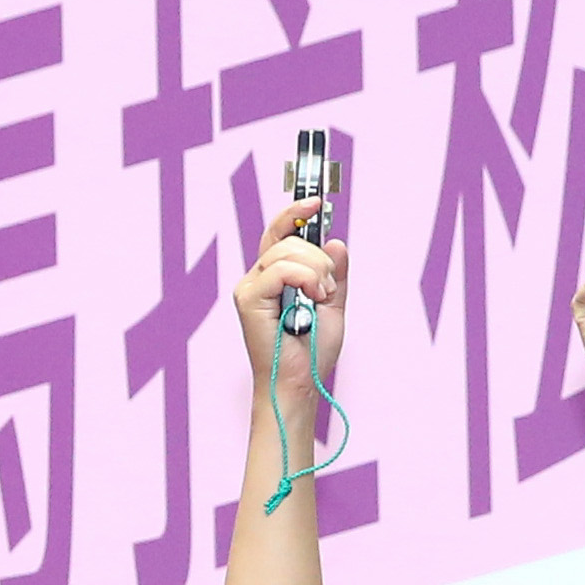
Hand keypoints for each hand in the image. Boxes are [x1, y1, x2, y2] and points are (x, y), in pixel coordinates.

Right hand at [230, 193, 348, 396]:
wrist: (301, 383)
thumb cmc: (311, 353)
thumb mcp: (333, 305)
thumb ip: (335, 274)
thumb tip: (336, 241)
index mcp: (273, 278)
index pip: (279, 232)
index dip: (295, 213)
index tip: (317, 200)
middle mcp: (257, 279)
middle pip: (286, 239)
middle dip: (318, 257)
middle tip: (328, 286)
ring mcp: (249, 288)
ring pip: (286, 251)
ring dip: (316, 270)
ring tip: (322, 296)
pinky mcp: (249, 299)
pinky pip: (281, 269)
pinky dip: (306, 278)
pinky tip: (314, 297)